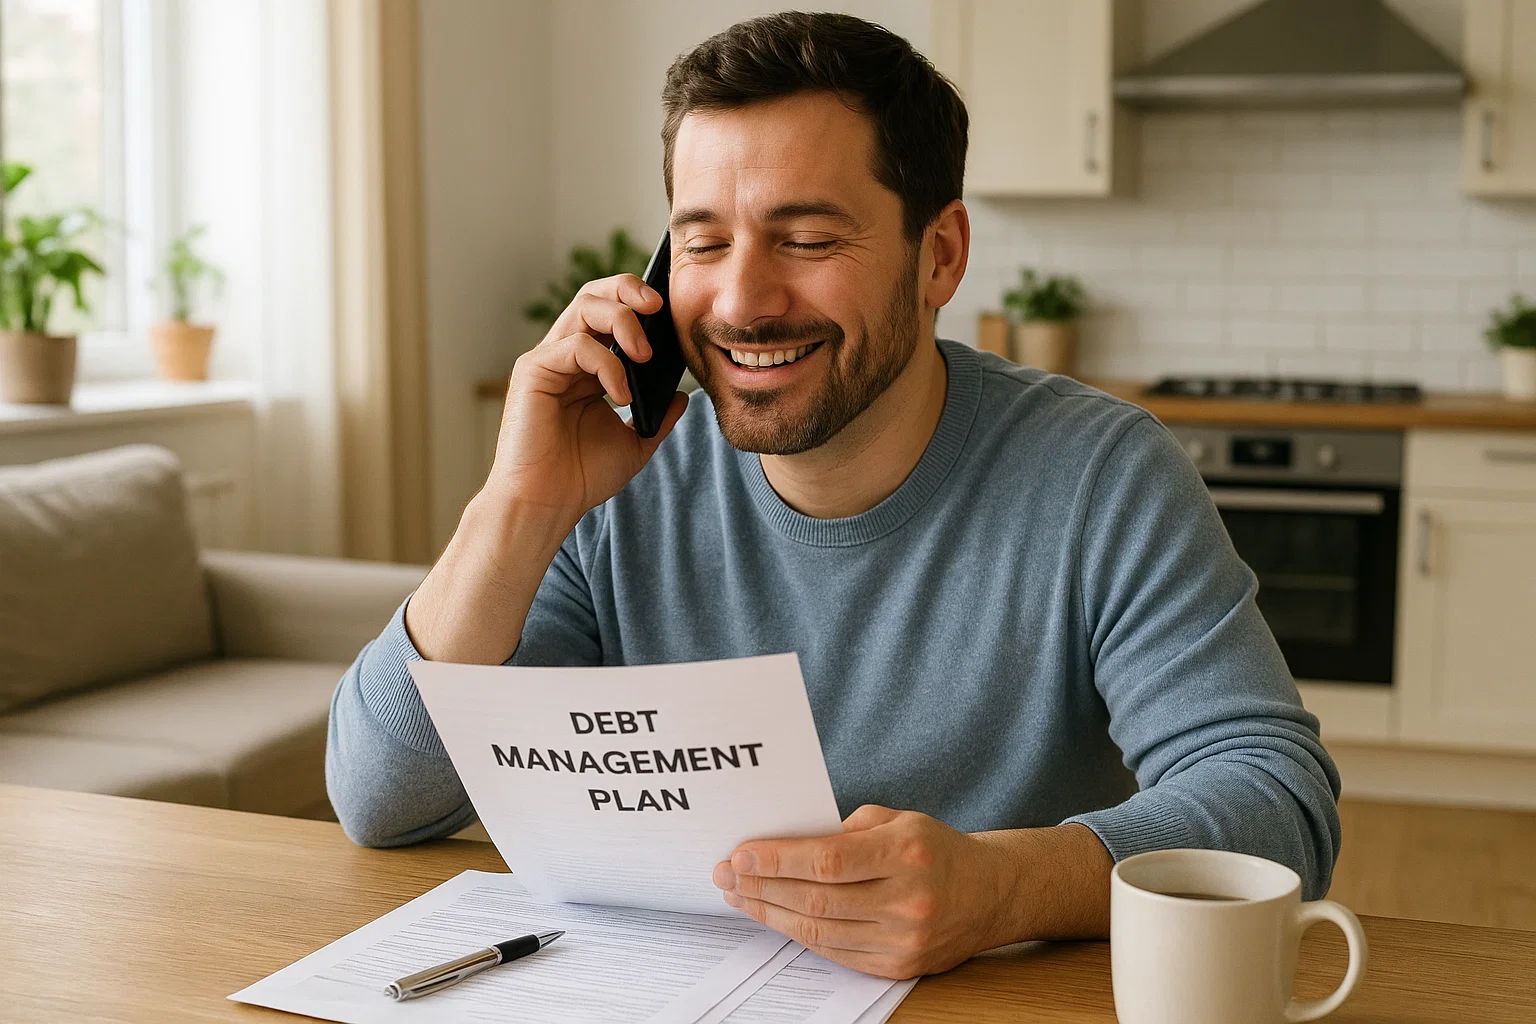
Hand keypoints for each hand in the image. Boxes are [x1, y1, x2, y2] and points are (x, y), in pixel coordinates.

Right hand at [403, 274, 686, 664]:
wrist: (548, 505)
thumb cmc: (582, 477)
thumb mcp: (636, 442)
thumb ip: (659, 416)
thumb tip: (684, 394)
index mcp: (589, 366)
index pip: (611, 311)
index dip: (639, 300)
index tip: (670, 311)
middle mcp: (566, 355)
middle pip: (595, 294)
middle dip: (630, 289)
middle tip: (659, 306)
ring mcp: (548, 360)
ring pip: (585, 307)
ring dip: (623, 322)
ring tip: (645, 356)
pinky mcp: (533, 371)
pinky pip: (576, 345)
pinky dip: (606, 365)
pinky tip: (620, 395)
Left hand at [711, 805, 1019, 978]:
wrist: (991, 894)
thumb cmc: (937, 849)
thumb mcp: (899, 820)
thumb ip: (845, 830)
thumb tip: (784, 843)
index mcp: (908, 853)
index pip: (829, 860)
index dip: (779, 859)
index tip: (741, 853)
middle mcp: (908, 900)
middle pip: (818, 899)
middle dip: (762, 886)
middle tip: (725, 874)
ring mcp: (904, 940)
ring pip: (820, 931)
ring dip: (771, 913)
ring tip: (740, 896)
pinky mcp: (898, 966)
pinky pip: (835, 952)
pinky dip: (798, 934)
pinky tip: (775, 916)